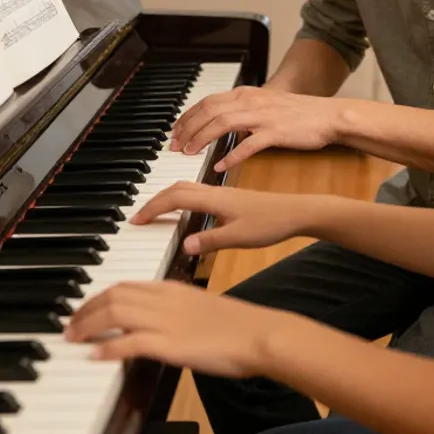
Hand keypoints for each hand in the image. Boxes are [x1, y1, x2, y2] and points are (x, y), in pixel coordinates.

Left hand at [64, 280, 296, 377]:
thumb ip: (176, 310)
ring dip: (88, 325)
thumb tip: (155, 323)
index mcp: (172, 288)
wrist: (259, 333)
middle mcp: (165, 299)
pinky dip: (109, 347)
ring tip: (73, 337)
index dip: (98, 296)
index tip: (84, 308)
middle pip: (113, 294)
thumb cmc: (237, 325)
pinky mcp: (171, 344)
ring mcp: (167, 320)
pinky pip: (131, 342)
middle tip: (70, 323)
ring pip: (115, 313)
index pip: (124, 284)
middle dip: (85, 308)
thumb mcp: (200, 309)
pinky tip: (96, 355)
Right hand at [130, 181, 316, 254]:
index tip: (136, 220)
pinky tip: (186, 210)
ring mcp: (222, 193)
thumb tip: (185, 245)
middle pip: (176, 187)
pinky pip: (197, 192)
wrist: (297, 212)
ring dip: (167, 196)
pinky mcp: (229, 197)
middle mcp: (215, 192)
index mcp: (214, 199)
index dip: (153, 208)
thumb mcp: (240, 237)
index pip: (174, 198)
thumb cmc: (271, 223)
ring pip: (186, 187)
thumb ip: (211, 241)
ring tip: (155, 212)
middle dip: (154, 200)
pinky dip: (182, 198)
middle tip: (140, 216)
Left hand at [169, 86, 342, 171]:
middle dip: (187, 129)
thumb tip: (222, 121)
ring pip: (222, 124)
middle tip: (174, 146)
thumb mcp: (266, 105)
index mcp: (246, 94)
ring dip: (201, 139)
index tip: (176, 131)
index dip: (188, 116)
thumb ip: (243, 110)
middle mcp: (251, 101)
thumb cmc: (300, 114)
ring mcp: (263, 116)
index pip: (207, 101)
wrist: (329, 116)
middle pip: (209, 111)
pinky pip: (248, 145)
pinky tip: (220, 167)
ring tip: (189, 154)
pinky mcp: (276, 133)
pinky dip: (231, 156)